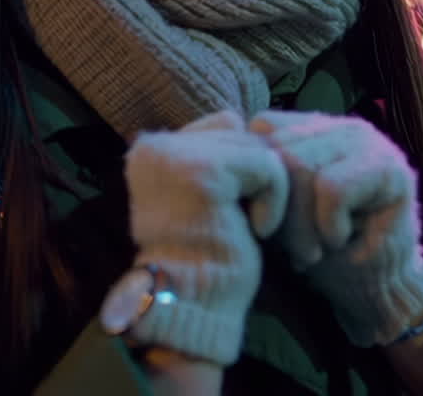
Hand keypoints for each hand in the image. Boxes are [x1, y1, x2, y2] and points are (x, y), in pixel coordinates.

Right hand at [123, 110, 288, 365]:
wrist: (192, 304)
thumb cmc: (205, 256)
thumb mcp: (198, 194)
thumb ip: (211, 155)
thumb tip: (243, 118)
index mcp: (148, 148)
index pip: (223, 125)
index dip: (244, 165)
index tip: (237, 208)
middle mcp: (154, 144)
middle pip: (241, 132)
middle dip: (258, 175)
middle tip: (252, 220)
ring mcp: (177, 156)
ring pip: (256, 147)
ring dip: (268, 188)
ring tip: (254, 225)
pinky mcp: (206, 172)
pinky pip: (266, 165)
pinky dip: (274, 199)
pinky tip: (258, 228)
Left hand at [249, 110, 422, 346]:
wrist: (379, 289)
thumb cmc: (320, 253)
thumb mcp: (276, 213)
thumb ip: (259, 181)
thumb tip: (225, 164)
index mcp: (312, 129)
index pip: (263, 127)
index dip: (258, 177)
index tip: (266, 223)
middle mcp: (339, 127)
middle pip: (279, 148)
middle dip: (277, 208)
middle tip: (291, 249)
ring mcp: (367, 143)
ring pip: (301, 166)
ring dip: (300, 224)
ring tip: (311, 252)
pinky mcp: (390, 170)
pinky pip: (332, 189)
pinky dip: (328, 226)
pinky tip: (339, 242)